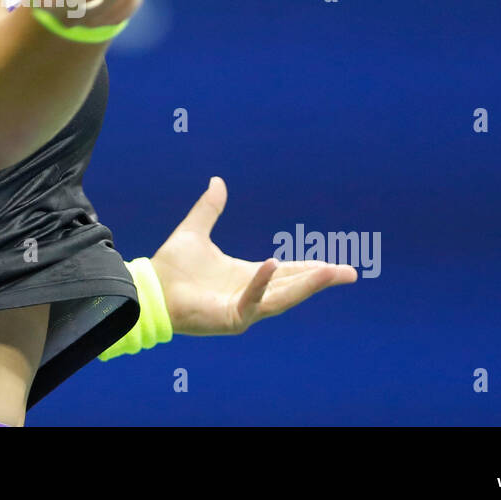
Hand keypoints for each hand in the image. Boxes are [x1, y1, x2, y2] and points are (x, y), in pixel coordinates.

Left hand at [149, 177, 357, 335]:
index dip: (310, 268)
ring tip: (331, 273)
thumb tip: (217, 181)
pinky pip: (252, 300)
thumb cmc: (171, 267)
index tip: (334, 264)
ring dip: (307, 285)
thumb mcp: (196, 231)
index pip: (286, 273)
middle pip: (293, 286)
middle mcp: (250, 293)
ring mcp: (243, 308)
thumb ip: (209, 208)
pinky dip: (263, 284)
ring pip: (283, 297)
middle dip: (321, 279)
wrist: (150, 287)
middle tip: (349, 273)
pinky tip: (274, 264)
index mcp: (247, 275)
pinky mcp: (232, 318)